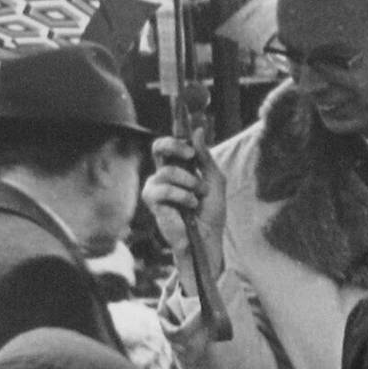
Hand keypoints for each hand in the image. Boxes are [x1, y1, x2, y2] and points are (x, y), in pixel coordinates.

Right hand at [142, 130, 226, 291]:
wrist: (207, 237)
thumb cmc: (210, 211)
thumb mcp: (214, 181)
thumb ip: (205, 158)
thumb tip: (197, 131)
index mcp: (179, 168)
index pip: (169, 145)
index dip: (175, 136)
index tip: (191, 139)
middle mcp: (164, 175)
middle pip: (158, 147)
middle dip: (175, 147)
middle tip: (190, 156)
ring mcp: (155, 187)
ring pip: (167, 171)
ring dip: (189, 183)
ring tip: (197, 197)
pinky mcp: (152, 202)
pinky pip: (163, 190)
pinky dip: (182, 196)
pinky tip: (189, 206)